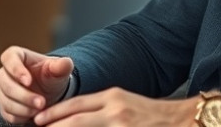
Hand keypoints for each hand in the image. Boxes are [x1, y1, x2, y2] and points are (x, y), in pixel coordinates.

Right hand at [0, 45, 73, 124]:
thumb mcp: (59, 70)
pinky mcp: (4, 106)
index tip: (28, 81)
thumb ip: (62, 66)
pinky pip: (7, 113)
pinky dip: (20, 116)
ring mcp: (2, 90)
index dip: (16, 69)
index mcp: (18, 56)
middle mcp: (5, 72)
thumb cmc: (51, 76)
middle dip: (23, 94)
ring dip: (22, 107)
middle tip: (41, 103)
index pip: (9, 57)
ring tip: (40, 110)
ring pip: (5, 99)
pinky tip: (34, 115)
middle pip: (4, 82)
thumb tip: (65, 62)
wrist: (50, 92)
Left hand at [33, 87, 198, 125]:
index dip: (55, 113)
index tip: (39, 119)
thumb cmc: (152, 114)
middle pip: (75, 120)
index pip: (76, 104)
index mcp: (113, 97)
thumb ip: (103, 107)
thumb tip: (77, 116)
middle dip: (54, 126)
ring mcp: (121, 125)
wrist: (181, 120)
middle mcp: (115, 110)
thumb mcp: (126, 102)